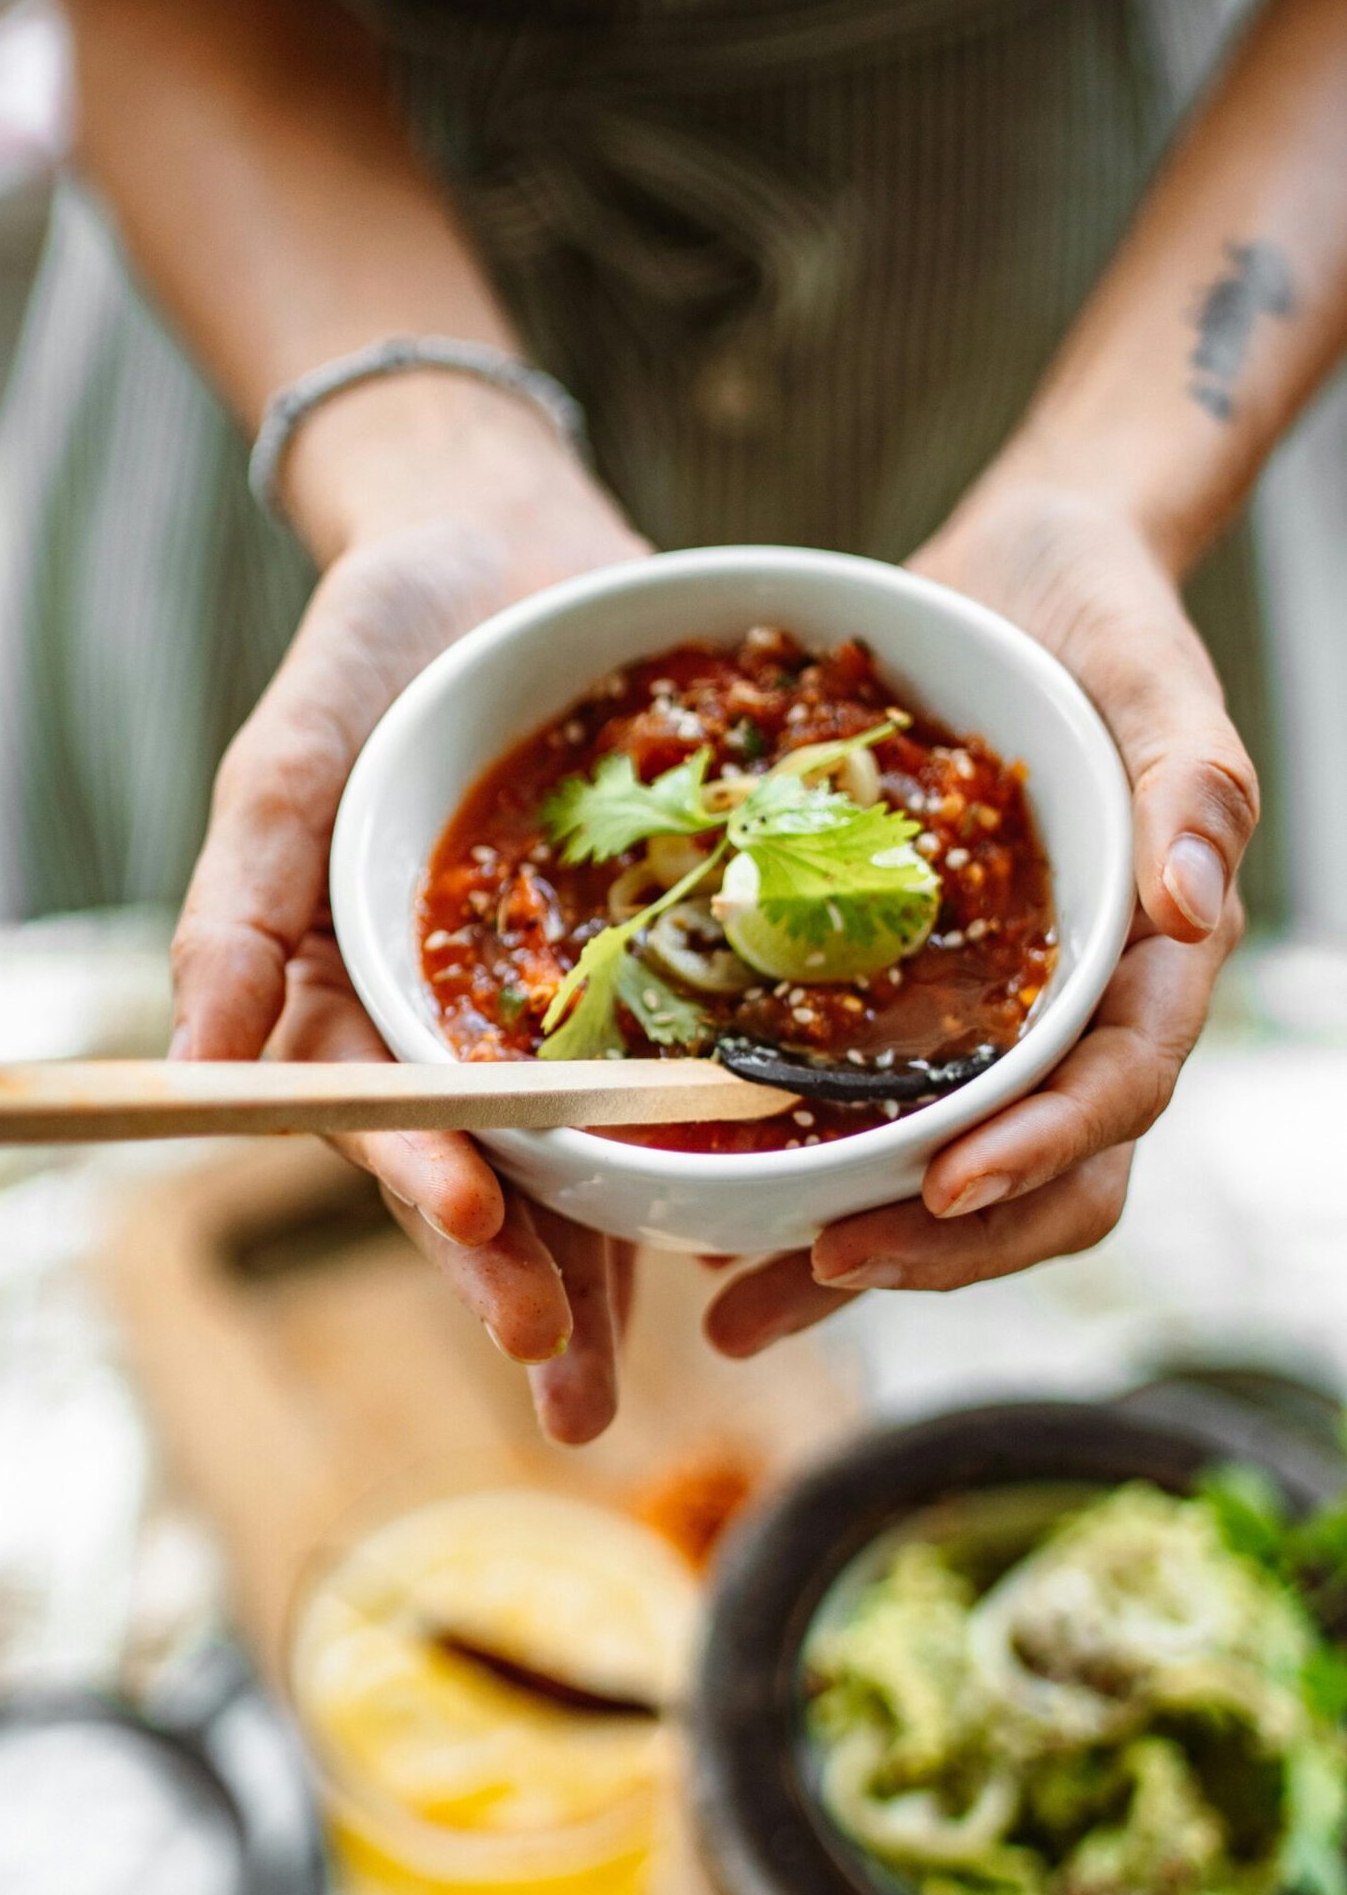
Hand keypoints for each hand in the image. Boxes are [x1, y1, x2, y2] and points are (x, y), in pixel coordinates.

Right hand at [169, 379, 647, 1440]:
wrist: (503, 548)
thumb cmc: (370, 645)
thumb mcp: (286, 753)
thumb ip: (239, 902)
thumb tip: (190, 1063)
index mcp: (354, 999)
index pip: (382, 1118)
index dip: (425, 1178)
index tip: (472, 1227)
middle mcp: (456, 1025)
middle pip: (488, 1173)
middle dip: (522, 1276)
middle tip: (564, 1375)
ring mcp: (559, 1006)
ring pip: (582, 1157)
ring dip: (606, 1266)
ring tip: (636, 1376)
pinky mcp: (652, 969)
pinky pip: (682, 1064)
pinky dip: (709, 1141)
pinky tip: (753, 1215)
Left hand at [705, 478, 1252, 1357]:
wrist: (1008, 583)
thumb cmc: (1099, 617)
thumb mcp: (1151, 669)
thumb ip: (1190, 783)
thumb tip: (1194, 907)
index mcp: (1148, 964)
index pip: (1116, 1091)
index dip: (1041, 1150)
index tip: (947, 1186)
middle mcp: (1072, 1019)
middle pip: (1035, 1181)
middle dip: (935, 1246)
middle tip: (817, 1269)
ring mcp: (986, 1028)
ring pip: (940, 1182)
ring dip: (850, 1259)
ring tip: (730, 1310)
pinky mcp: (904, 1016)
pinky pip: (859, 1122)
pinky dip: (794, 1179)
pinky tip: (700, 1217)